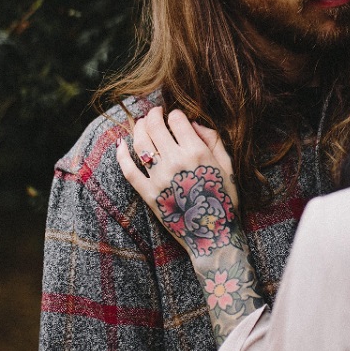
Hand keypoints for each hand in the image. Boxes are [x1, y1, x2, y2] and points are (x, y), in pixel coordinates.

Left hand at [116, 106, 264, 343]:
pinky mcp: (148, 194)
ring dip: (138, 128)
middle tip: (154, 113)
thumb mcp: (228, 166)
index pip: (177, 120)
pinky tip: (121, 145)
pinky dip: (122, 155)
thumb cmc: (223, 200)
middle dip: (154, 115)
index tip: (175, 117)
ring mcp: (158, 178)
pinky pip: (129, 170)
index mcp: (197, 153)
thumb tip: (193, 123)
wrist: (211, 237)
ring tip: (141, 123)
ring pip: (140, 143)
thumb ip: (213, 140)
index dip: (175, 114)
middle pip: (155, 126)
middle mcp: (175, 162)